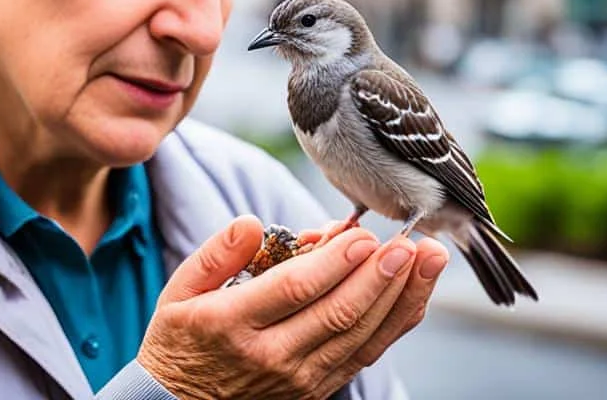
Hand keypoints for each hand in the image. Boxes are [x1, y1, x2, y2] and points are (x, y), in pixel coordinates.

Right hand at [137, 215, 449, 399]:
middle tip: (409, 241)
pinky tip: (414, 293)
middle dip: (380, 276)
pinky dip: (395, 322)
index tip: (362, 234)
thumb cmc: (180, 340)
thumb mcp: (179, 292)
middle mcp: (271, 356)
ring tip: (427, 259)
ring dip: (400, 296)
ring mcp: (299, 379)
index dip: (335, 262)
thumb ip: (216, 255)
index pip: (294, 290)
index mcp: (232, 324)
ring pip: (360, 336)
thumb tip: (250, 223)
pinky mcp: (318, 389)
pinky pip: (364, 354)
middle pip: (337, 313)